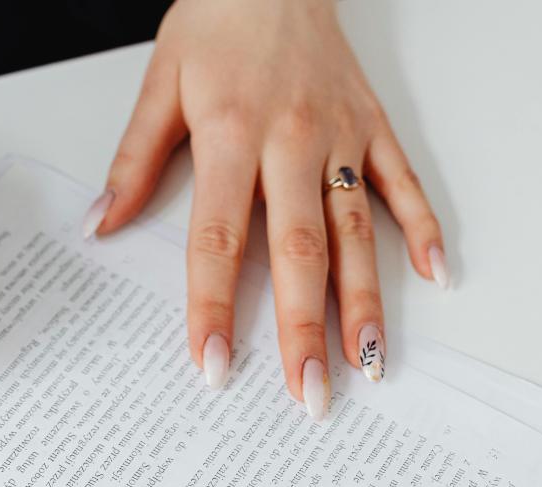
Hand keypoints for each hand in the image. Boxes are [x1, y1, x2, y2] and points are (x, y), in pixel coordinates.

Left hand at [87, 0, 446, 417]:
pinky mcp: (372, 126)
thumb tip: (103, 225)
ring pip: (358, 231)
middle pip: (299, 252)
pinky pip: (403, 183)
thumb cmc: (216, 20)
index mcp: (231, 137)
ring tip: (369, 362)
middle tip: (308, 393)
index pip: (218, 241)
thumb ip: (134, 161)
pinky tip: (438, 278)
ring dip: (365, 300)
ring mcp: (339, 136)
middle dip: (302, 330)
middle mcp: (291, 143)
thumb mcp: (159, 83)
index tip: (213, 365)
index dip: (214, 308)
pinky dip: (424, 229)